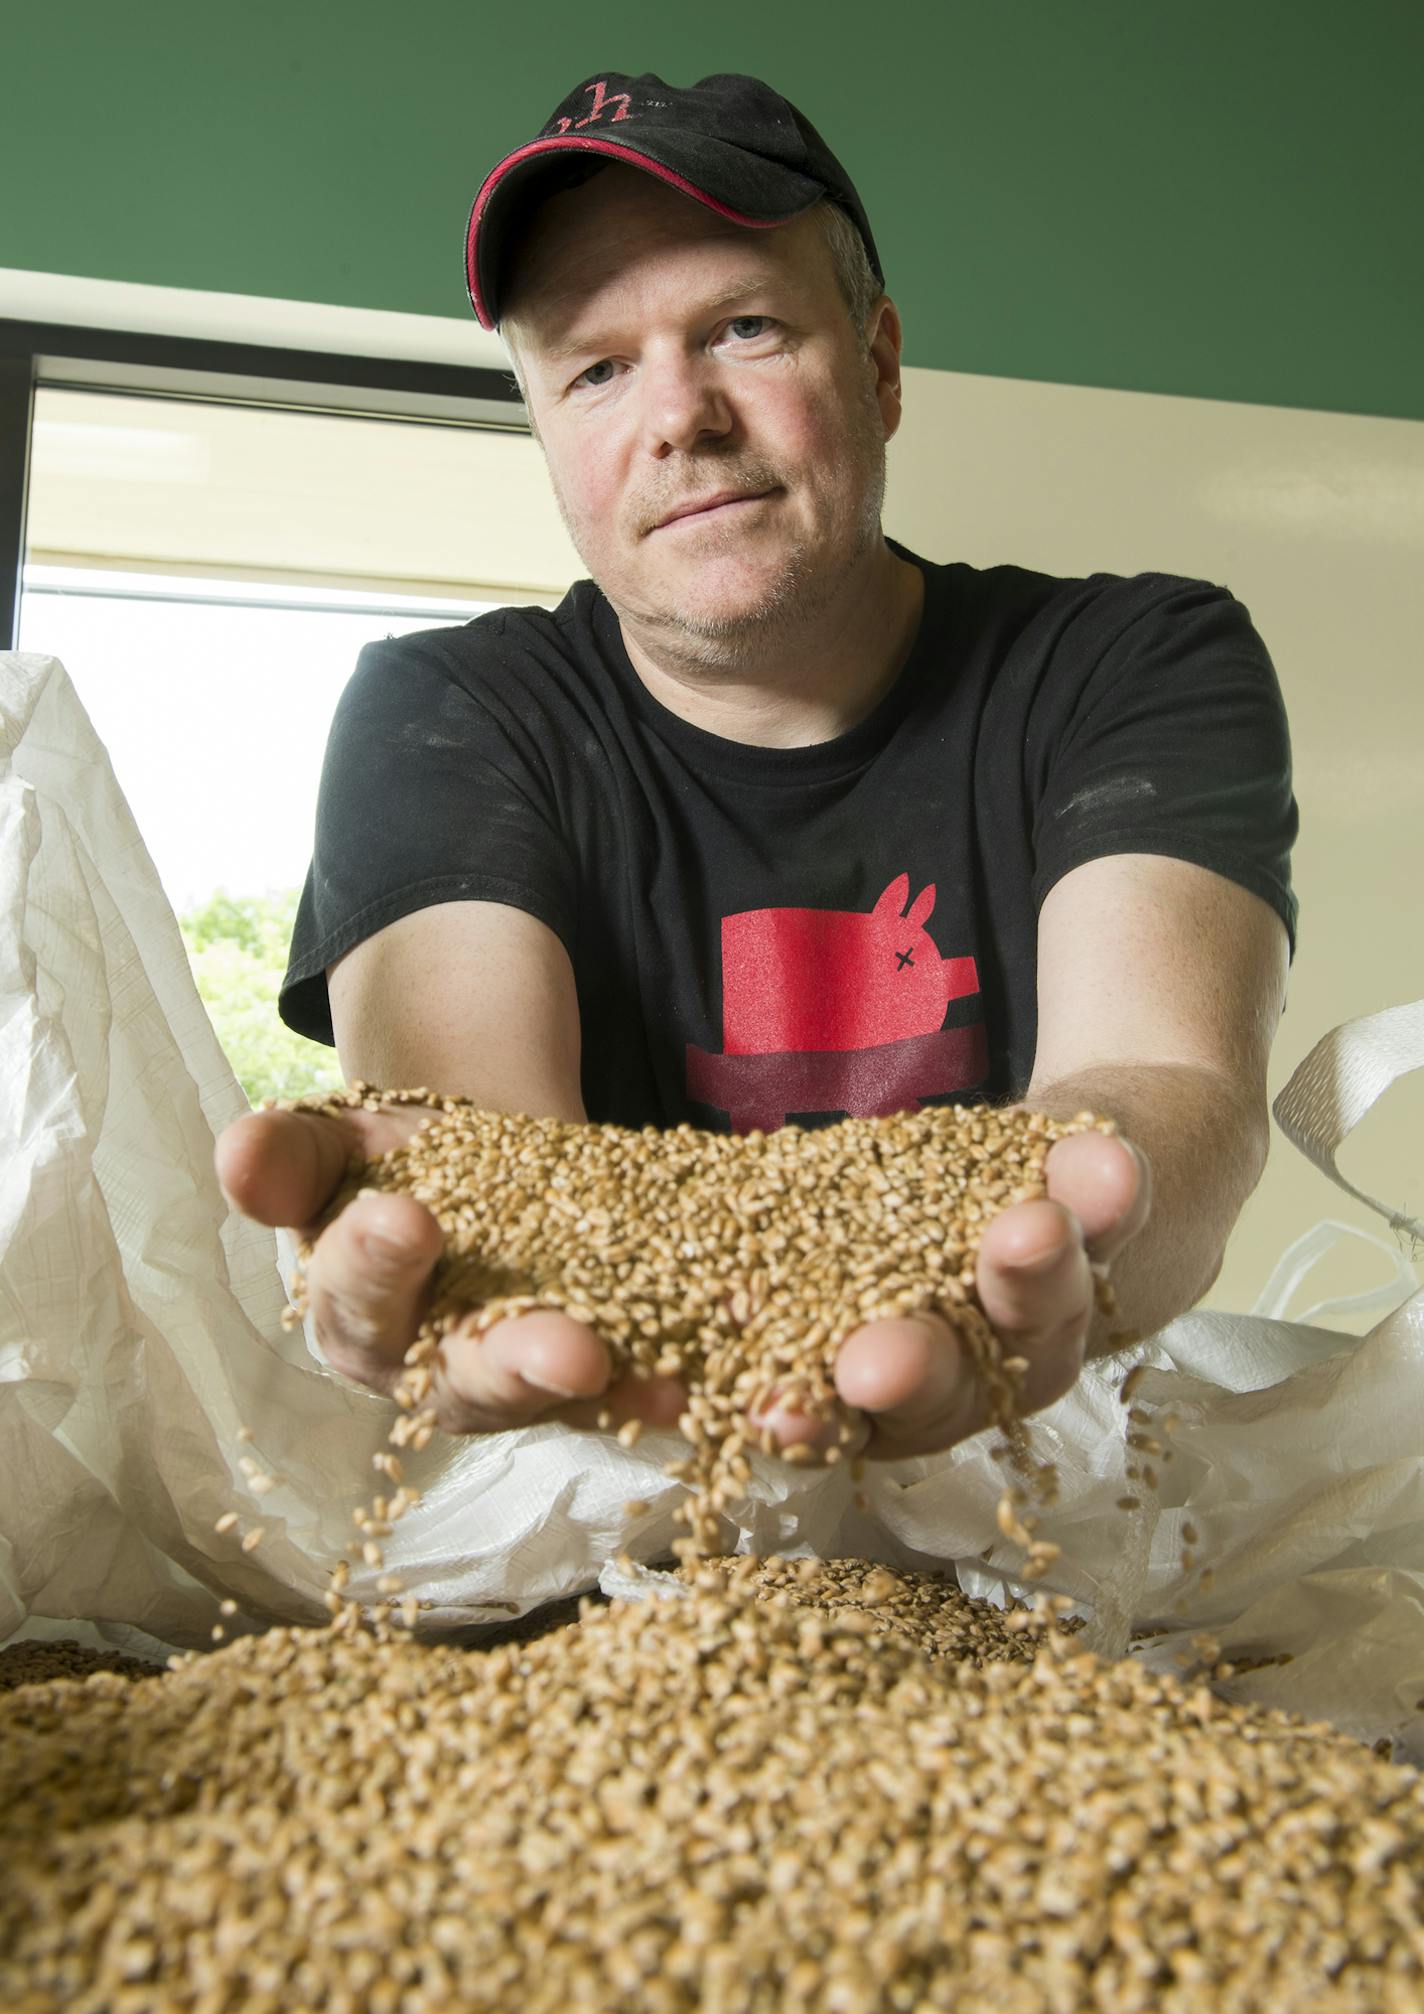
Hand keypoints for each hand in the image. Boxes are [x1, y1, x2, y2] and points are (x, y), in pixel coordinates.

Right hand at [214, 1105, 686, 1437]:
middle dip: (519, 1366)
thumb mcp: (330, 1145)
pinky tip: (723, 1386)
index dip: (376, 1266)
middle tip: (568, 1351)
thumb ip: (285, 1158)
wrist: (476, 1167)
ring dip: (624, 1395)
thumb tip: (238, 1157)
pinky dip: (684, 1386)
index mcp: (357, 1320)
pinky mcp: (607, 1370)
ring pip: (569, 1399)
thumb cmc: (380, 1168)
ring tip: (664, 1385)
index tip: (404, 1217)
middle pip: (474, 1382)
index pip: (359, 1304)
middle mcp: (442, 1372)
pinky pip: (647, 1385)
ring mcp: (531, 1382)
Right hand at [753, 1128, 1149, 1459]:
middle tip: (882, 1356)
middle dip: (914, 1372)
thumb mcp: (808, 1252)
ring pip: (1045, 1322)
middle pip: (945, 1396)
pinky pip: (1121, 1221)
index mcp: (873, 1391)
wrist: (1066, 1167)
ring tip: (1019, 1232)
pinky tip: (1102, 1166)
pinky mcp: (1119, 1237)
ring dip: (1029, 1280)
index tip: (770, 1411)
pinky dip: (1110, 1192)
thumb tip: (609, 1325)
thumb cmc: (900, 1222)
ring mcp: (1056, 1319)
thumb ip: (741, 1287)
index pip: (832, 1421)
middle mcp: (972, 1380)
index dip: (803, 1421)